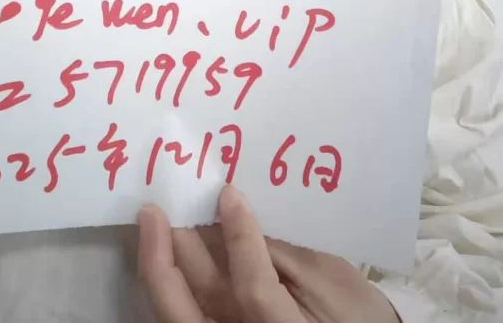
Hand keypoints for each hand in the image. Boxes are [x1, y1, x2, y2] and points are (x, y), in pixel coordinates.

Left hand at [137, 185, 400, 322]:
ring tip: (152, 217)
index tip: (230, 192)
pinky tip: (166, 242)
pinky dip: (172, 275)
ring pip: (177, 309)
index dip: (240, 240)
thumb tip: (240, 209)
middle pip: (189, 309)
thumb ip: (288, 252)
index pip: (253, 289)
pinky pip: (184, 308)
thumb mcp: (331, 281)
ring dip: (162, 261)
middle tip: (155, 207)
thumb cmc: (350, 312)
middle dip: (168, 254)